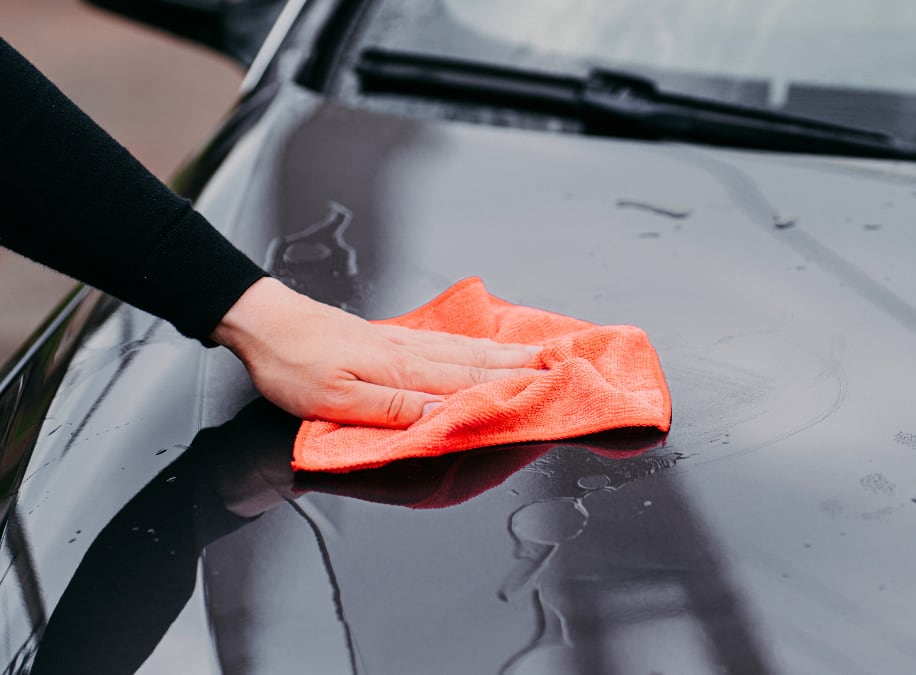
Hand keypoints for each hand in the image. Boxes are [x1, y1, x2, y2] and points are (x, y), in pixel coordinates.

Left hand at [210, 278, 542, 427]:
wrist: (265, 323)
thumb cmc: (294, 365)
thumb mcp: (335, 399)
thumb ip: (392, 409)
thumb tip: (443, 414)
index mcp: (403, 372)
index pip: (468, 384)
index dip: (511, 388)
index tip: (550, 388)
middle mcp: (412, 354)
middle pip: (478, 362)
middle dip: (522, 367)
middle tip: (563, 367)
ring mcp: (405, 343)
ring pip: (467, 350)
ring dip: (506, 354)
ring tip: (540, 355)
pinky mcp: (393, 340)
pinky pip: (449, 343)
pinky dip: (478, 345)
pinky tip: (486, 346)